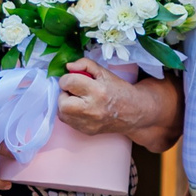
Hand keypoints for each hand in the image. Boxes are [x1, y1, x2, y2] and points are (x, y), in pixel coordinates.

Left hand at [58, 59, 174, 142]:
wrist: (134, 112)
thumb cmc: (118, 90)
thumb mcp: (104, 72)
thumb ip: (85, 64)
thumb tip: (68, 67)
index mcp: (98, 92)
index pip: (69, 82)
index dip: (67, 79)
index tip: (73, 79)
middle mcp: (92, 110)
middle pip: (62, 102)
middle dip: (64, 94)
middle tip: (73, 91)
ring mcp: (89, 124)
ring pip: (62, 113)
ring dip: (65, 104)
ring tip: (78, 100)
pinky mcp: (86, 131)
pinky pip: (68, 122)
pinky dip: (70, 114)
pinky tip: (81, 109)